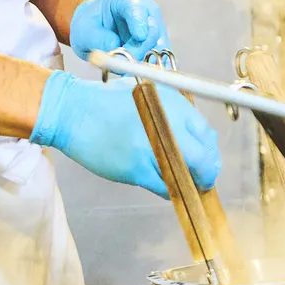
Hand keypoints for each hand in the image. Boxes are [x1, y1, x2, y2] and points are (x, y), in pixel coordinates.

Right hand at [30, 71, 220, 197]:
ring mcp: (151, 147)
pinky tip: (167, 186)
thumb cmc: (108, 102)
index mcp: (171, 103)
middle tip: (204, 179)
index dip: (210, 152)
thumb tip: (198, 139)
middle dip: (207, 172)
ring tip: (186, 183)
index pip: (206, 133)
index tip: (208, 160)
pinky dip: (170, 190)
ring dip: (189, 183)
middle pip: (202, 158)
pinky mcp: (136, 168)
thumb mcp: (147, 94)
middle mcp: (166, 123)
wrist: (74, 112)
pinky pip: (164, 187)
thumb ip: (173, 114)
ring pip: (184, 176)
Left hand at [69, 0, 168, 60]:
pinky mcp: (157, 45)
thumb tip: (115, 48)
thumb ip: (97, 39)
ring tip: (124, 70)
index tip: (139, 36)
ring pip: (158, 47)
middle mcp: (145, 10)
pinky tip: (134, 73)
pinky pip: (160, 59)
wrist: (95, 32)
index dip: (139, 22)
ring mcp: (154, 28)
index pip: (136, 7)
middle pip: (151, 29)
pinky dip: (149, 68)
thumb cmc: (89, 26)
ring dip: (144, 62)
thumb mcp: (84, 31)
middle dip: (139, 49)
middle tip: (123, 64)